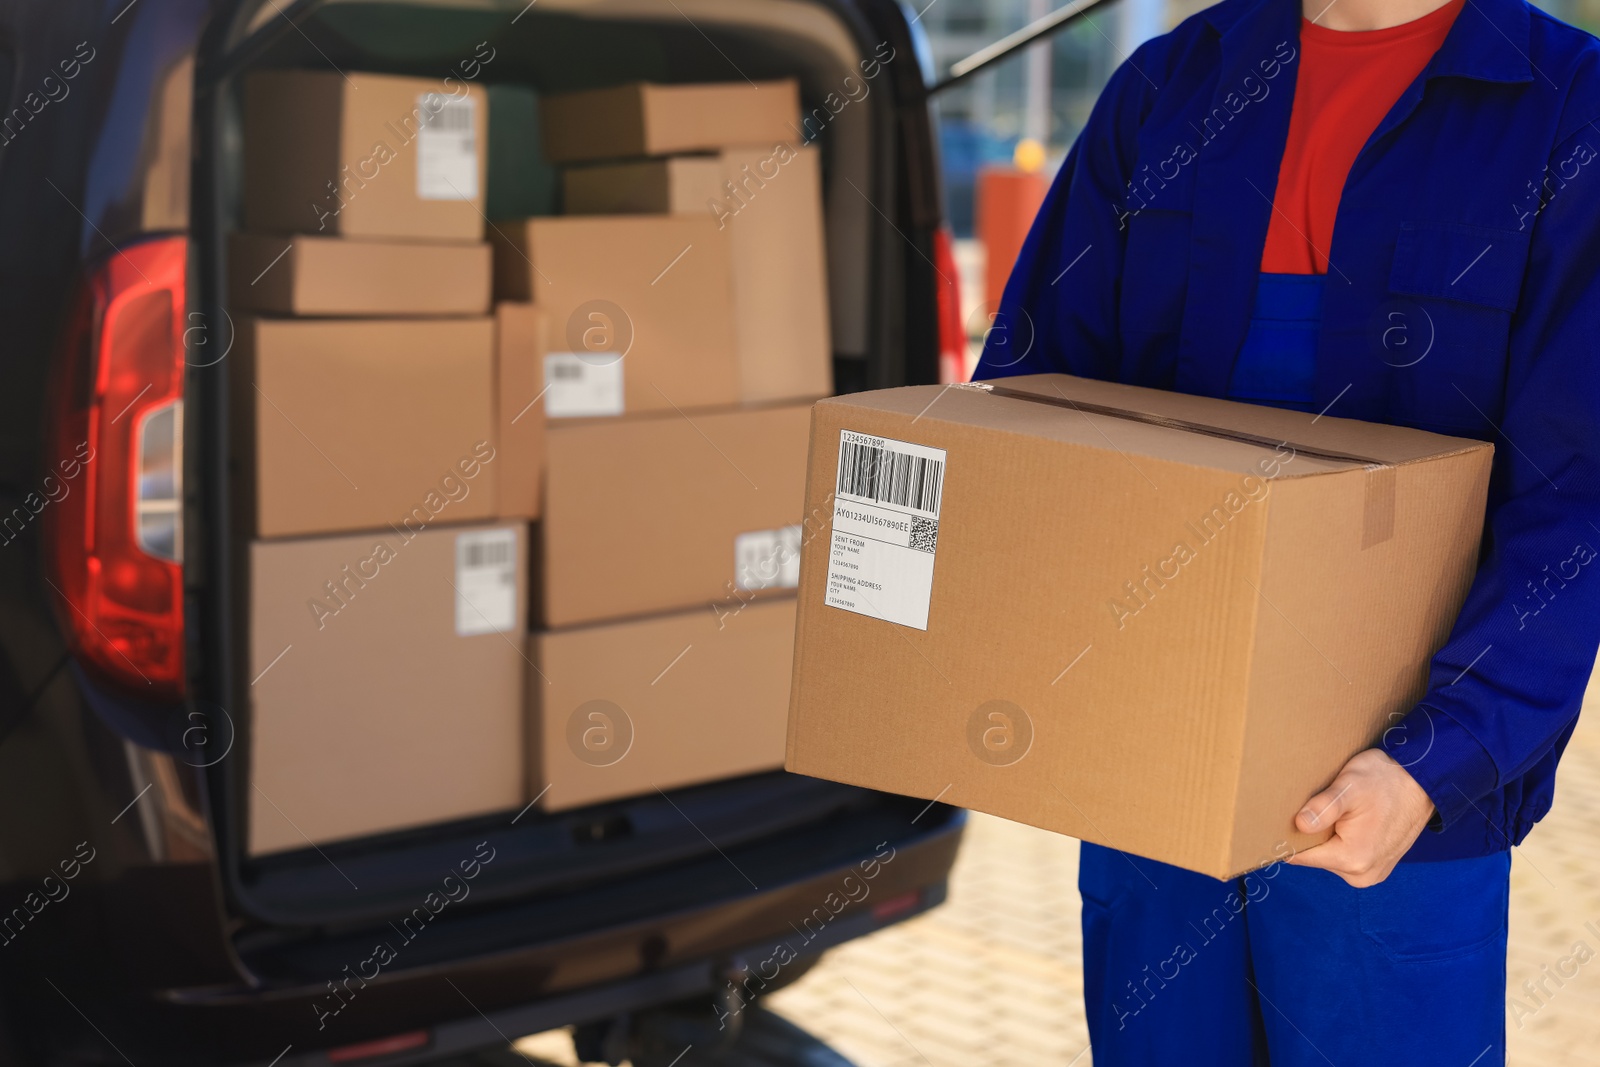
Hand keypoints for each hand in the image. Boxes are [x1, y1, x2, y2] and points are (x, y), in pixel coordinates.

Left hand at [1286, 748, 1435, 886]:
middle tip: (1317, 809)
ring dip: (1327, 837)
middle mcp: (1362, 875)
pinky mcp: (1377, 867)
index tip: (1286, 818)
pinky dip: (1342, 840)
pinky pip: (1346, 856)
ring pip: (1330, 856)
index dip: (1289, 837)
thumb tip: (1300, 825)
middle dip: (1311, 835)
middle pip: (1315, 857)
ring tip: (1338, 813)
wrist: (1422, 781)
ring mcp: (1372, 873)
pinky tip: (1350, 821)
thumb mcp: (1349, 787)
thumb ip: (1323, 808)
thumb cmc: (1385, 780)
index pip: (1300, 856)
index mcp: (1352, 859)